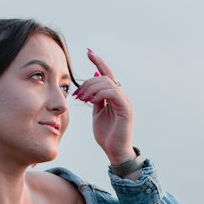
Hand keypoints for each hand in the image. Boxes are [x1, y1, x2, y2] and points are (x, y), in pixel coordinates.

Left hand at [73, 48, 135, 166]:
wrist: (114, 152)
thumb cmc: (106, 135)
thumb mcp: (97, 113)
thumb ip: (95, 99)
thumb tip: (88, 86)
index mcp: (115, 96)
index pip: (107, 73)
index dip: (98, 61)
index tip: (88, 51)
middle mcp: (122, 96)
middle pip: (104, 77)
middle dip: (87, 82)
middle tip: (77, 94)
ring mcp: (125, 101)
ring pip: (107, 83)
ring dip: (91, 88)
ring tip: (82, 99)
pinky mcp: (125, 108)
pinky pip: (112, 93)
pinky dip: (100, 94)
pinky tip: (91, 101)